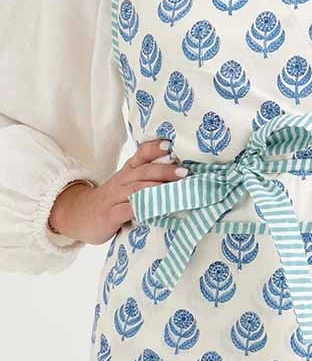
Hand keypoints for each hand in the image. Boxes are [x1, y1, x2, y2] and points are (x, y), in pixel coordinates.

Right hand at [48, 139, 188, 244]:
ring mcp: (115, 198)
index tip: (170, 144)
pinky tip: (158, 210)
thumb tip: (181, 174)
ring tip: (177, 190)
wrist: (77, 215)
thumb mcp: (126, 185)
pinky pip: (128, 209)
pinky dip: (144, 209)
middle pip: (143, 171)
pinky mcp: (110, 215)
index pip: (140, 156)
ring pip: (137, 189)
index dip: (154, 149)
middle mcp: (121, 181)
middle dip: (165, 170)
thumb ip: (147, 179)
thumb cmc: (111, 201)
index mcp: (127, 172)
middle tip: (185, 172)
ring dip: (158, 188)